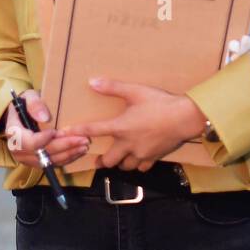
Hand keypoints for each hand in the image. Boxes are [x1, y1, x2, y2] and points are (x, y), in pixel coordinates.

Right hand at [3, 89, 90, 167]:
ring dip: (68, 154)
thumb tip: (44, 118)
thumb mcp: (29, 97)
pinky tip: (79, 151)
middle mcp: (18, 149)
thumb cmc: (26, 104)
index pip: (28, 142)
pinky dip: (67, 158)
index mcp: (13, 132)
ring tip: (84, 145)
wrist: (21, 114)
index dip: (43, 139)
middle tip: (83, 139)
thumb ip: (35, 104)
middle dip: (64, 146)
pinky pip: (52, 163)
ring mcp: (27, 158)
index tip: (58, 132)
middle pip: (42, 153)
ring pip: (49, 161)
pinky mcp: (36, 162)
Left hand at [67, 79, 206, 171]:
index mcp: (120, 127)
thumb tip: (92, 82)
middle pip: (108, 160)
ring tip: (119, 157)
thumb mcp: (135, 91)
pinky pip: (141, 167)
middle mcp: (128, 144)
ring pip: (124, 166)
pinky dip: (138, 164)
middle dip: (102, 160)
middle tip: (98, 158)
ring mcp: (141, 153)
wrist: (185, 118)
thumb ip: (113, 88)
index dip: (77, 131)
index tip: (64, 134)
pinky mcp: (154, 157)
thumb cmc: (160, 103)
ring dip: (120, 162)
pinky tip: (139, 157)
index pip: (93, 130)